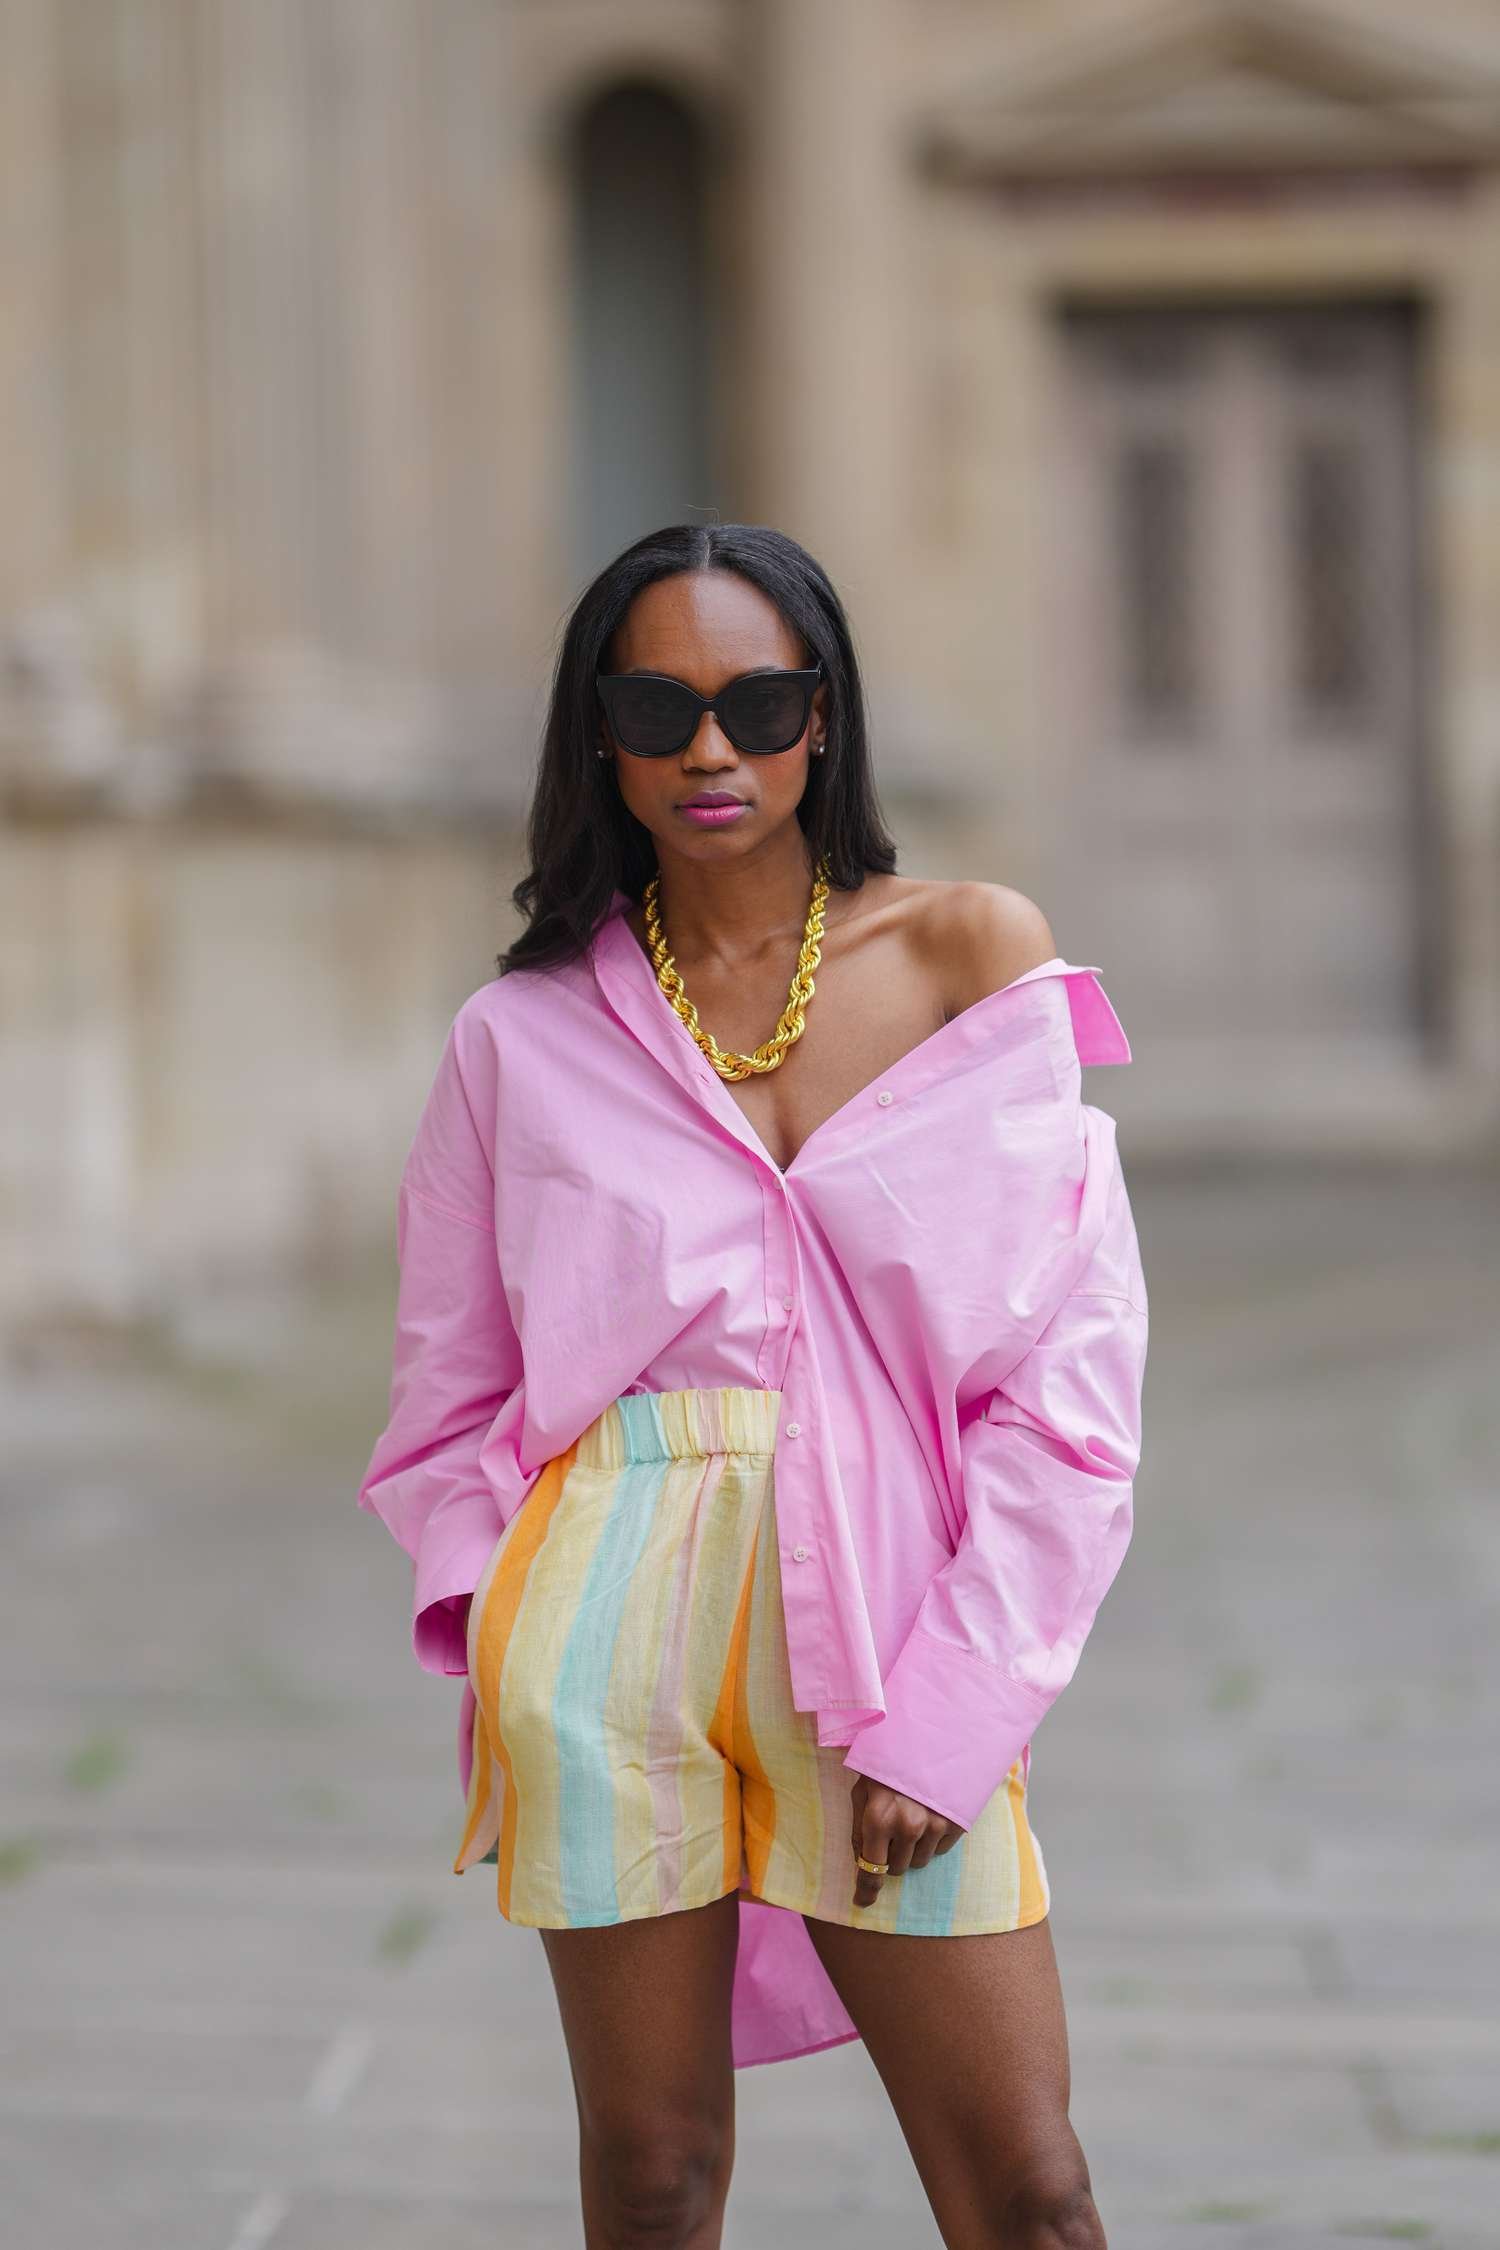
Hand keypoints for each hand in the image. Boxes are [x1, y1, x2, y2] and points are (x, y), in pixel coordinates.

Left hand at [847, 1770, 964, 1909]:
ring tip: (910, 1818)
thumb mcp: (862, 1791)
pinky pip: (940, 1851)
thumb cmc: (886, 1765)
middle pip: (897, 1870)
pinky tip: (927, 1816)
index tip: (862, 1902)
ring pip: (919, 1862)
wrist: (927, 1739)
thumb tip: (861, 1862)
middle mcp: (908, 1826)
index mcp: (878, 1818)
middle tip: (891, 1830)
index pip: (871, 1870)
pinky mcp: (955, 1823)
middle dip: (890, 1856)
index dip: (866, 1890)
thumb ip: (859, 1828)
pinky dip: (931, 1841)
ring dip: (911, 1849)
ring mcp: (934, 1825)